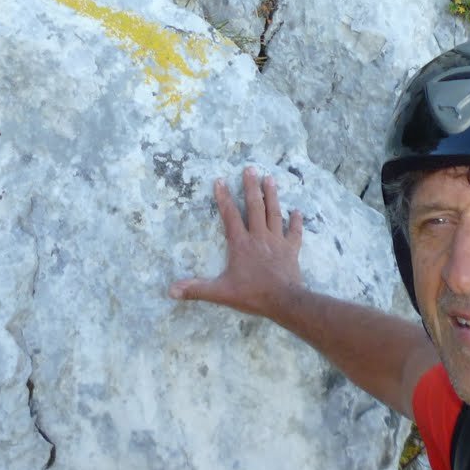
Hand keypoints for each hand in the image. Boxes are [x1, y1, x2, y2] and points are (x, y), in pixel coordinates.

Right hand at [169, 166, 305, 320]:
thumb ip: (197, 289)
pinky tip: (298, 212)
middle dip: (251, 187)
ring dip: (272, 195)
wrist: (284, 301)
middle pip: (255, 207)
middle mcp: (259, 237)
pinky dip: (296, 222)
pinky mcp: (291, 249)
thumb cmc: (252, 294)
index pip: (230, 215)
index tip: (220, 180)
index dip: (224, 197)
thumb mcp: (221, 292)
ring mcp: (277, 241)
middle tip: (250, 168)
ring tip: (270, 178)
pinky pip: (294, 232)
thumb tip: (171, 290)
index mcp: (241, 243)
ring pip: (274, 213)